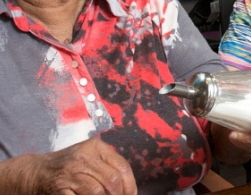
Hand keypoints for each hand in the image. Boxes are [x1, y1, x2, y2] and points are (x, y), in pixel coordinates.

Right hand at [20, 137, 135, 194]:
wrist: (35, 171)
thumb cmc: (69, 166)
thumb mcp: (89, 157)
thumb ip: (107, 166)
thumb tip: (128, 188)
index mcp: (95, 146)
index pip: (122, 166)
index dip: (130, 185)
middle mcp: (84, 156)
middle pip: (112, 179)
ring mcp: (70, 172)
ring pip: (98, 191)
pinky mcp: (59, 187)